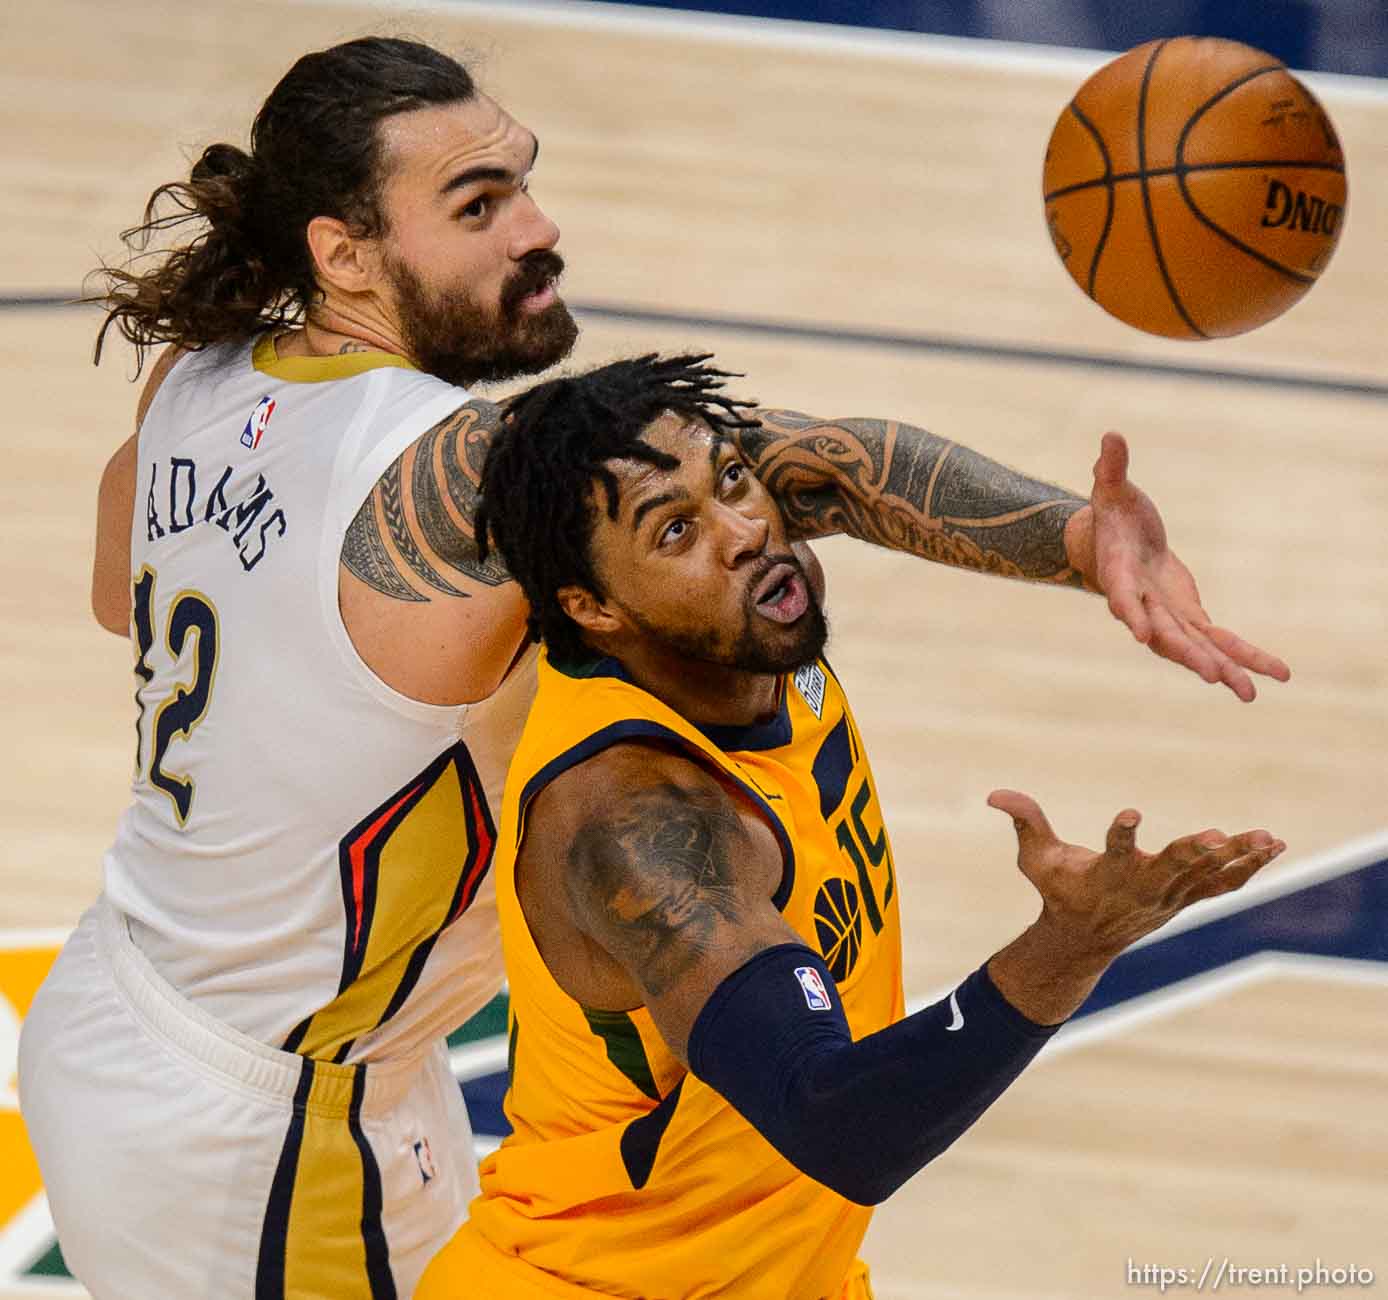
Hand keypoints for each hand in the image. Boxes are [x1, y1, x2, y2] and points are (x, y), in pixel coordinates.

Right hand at [987, 788, 1284, 964]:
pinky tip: (1274, 845)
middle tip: (1213, 836)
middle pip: (1169, 869)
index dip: (1120, 833)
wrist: (1084, 939)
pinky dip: (1250, 866)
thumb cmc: (1058, 890)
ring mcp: (1169, 897)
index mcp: (1104, 876)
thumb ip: (1024, 821)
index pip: (1112, 852)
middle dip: (1191, 853)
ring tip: (1265, 836)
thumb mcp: (1034, 858)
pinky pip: (1224, 884)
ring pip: (1205, 876)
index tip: (1130, 813)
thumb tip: (995, 793)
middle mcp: (1141, 889)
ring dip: (1235, 857)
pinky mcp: (1187, 898)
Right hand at [1063, 432, 1290, 701]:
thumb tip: (1111, 436)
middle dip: (1188, 655)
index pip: (1124, 597)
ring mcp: (1167, 615)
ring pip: (1196, 647)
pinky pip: (1219, 640)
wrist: (1113, 542)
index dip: (1132, 614)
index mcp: (1120, 574)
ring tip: (1250, 694)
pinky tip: (1276, 674)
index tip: (1140, 635)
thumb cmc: (1113, 512)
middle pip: (1165, 634)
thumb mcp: (1111, 488)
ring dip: (1222, 669)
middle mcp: (1143, 603)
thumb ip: (1111, 468)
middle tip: (1211, 675)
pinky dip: (1245, 656)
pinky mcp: (1189, 615)